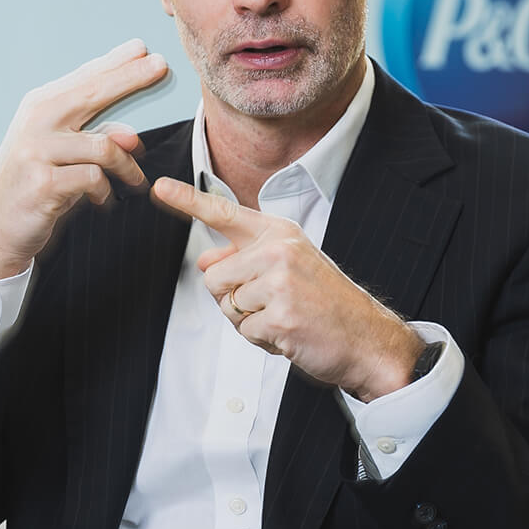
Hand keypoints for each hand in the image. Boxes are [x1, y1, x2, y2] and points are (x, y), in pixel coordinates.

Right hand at [0, 40, 170, 281]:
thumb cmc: (31, 185)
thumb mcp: (60, 154)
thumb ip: (93, 137)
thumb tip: (132, 135)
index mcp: (39, 107)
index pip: (84, 79)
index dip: (116, 62)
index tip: (143, 47)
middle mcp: (36, 121)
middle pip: (93, 92)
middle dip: (131, 77)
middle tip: (161, 65)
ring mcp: (37, 150)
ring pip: (104, 146)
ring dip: (127, 167)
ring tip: (136, 181)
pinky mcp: (44, 182)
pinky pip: (94, 178)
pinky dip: (105, 191)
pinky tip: (102, 200)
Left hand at [151, 177, 424, 401]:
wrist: (368, 339)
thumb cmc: (326, 304)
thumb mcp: (288, 268)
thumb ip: (246, 259)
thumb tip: (205, 260)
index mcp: (279, 233)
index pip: (224, 213)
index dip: (187, 200)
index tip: (159, 187)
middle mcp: (278, 250)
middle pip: (213, 276)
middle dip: (231, 298)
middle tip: (273, 304)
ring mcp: (279, 282)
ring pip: (226, 305)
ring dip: (248, 322)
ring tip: (285, 318)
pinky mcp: (280, 315)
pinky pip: (244, 332)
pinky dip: (262, 341)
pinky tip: (291, 334)